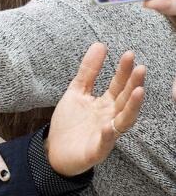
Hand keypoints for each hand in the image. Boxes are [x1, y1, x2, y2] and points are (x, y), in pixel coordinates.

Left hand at [46, 42, 144, 176]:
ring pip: (123, 120)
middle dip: (133, 84)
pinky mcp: (97, 150)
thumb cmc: (70, 122)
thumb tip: (100, 44)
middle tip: (140, 68)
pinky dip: (109, 135)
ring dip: (131, 107)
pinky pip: (105, 143)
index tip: (129, 54)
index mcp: (105, 104)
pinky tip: (109, 126)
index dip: (123, 71)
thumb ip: (89, 71)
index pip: (118, 85)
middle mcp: (110, 117)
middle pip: (124, 99)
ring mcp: (106, 134)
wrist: (55, 151)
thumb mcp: (77, 92)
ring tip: (138, 92)